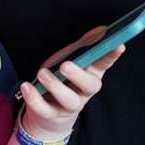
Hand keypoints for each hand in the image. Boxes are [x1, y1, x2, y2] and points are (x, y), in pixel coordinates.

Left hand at [17, 26, 124, 140]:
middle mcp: (84, 92)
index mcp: (91, 75)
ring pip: (68, 99)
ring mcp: (69, 106)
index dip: (112, 55)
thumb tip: (102, 29)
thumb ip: (85, 46)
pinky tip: (27, 86)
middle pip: (89, 86)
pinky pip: (45, 109)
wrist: (48, 115)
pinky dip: (35, 99)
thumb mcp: (72, 60)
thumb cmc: (63, 80)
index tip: (118, 44)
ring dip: (55, 86)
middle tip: (66, 65)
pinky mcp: (52, 116)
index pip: (105, 64)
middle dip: (79, 75)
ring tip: (43, 73)